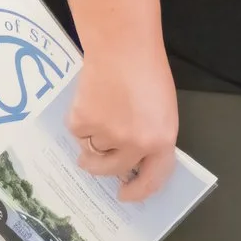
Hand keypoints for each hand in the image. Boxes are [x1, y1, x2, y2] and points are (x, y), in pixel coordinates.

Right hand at [66, 46, 177, 200]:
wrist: (123, 47)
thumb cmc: (147, 72)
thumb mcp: (161, 110)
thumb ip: (151, 136)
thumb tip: (136, 159)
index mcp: (162, 139)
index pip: (153, 179)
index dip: (139, 191)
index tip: (127, 193)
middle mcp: (135, 144)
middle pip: (112, 171)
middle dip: (104, 167)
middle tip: (100, 157)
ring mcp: (107, 137)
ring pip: (91, 155)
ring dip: (91, 144)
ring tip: (99, 115)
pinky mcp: (82, 125)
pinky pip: (78, 134)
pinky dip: (81, 122)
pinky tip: (91, 100)